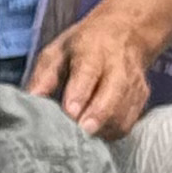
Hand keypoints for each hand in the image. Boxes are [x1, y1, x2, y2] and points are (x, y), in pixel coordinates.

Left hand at [25, 15, 153, 141]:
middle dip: (97, 115)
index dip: (80, 93)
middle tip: (80, 132)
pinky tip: (93, 135)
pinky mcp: (140, 98)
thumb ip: (44, 76)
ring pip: (123, 111)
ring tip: (81, 138)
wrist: (126, 34)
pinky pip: (128, 122)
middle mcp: (118, 66)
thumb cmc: (83, 47)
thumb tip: (31, 100)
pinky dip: (110, 132)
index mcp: (93, 51)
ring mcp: (133, 83)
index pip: (88, 72)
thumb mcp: (57, 52)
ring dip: (102, 128)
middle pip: (113, 93)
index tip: (70, 111)